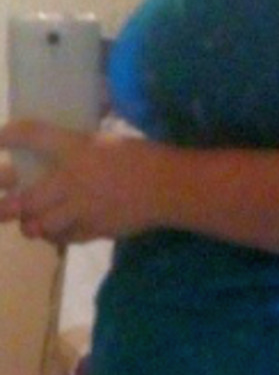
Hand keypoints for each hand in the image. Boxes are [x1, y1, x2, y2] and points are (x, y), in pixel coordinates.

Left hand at [0, 121, 158, 245]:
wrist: (167, 187)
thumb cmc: (138, 156)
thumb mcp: (102, 141)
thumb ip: (74, 147)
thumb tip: (52, 149)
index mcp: (75, 148)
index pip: (30, 136)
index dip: (7, 137)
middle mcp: (72, 179)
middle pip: (26, 198)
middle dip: (8, 206)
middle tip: (5, 205)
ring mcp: (82, 208)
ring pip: (42, 225)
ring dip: (32, 224)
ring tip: (30, 222)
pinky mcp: (95, 230)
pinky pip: (65, 238)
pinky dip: (56, 236)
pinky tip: (57, 231)